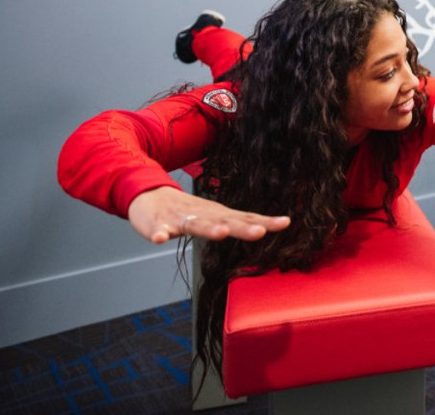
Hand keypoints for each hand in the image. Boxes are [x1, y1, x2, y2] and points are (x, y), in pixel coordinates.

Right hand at [127, 186, 290, 244]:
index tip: (285, 223)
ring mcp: (179, 219)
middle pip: (226, 222)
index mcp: (218, 215)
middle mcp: (203, 215)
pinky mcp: (157, 223)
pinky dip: (159, 234)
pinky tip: (160, 238)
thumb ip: (237, 223)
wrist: (149, 195)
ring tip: (220, 233)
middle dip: (243, 228)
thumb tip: (264, 227)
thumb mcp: (215, 216)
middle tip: (260, 232)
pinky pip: (157, 230)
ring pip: (195, 225)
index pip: (246, 219)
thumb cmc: (186, 209)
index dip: (265, 222)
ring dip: (208, 229)